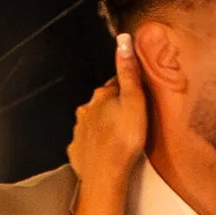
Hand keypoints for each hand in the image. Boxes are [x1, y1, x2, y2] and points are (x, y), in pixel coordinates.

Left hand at [67, 36, 148, 191]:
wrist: (105, 174)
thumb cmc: (123, 139)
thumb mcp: (134, 100)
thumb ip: (128, 72)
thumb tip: (123, 40)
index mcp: (101, 97)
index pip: (115, 85)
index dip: (128, 89)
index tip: (137, 95)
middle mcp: (86, 110)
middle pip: (102, 104)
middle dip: (114, 108)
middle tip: (131, 118)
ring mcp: (80, 131)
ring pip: (93, 122)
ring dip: (104, 126)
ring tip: (120, 136)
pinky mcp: (77, 150)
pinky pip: (87, 143)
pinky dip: (95, 144)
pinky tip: (105, 151)